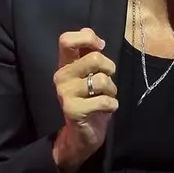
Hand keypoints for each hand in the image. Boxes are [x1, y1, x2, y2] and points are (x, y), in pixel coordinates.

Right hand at [51, 28, 117, 172]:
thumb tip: (97, 40)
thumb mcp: (90, 74)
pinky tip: (105, 109)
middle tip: (107, 81)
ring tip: (105, 97)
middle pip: (94, 58)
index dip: (87, 38)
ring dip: (111, 90)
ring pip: (102, 80)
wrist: (81, 134)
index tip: (99, 47)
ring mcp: (65, 93)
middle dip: (110, 69)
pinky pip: (104, 101)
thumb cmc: (89, 100)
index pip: (66, 40)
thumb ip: (90, 54)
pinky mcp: (73, 110)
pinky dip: (112, 105)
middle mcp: (61, 76)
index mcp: (65, 64)